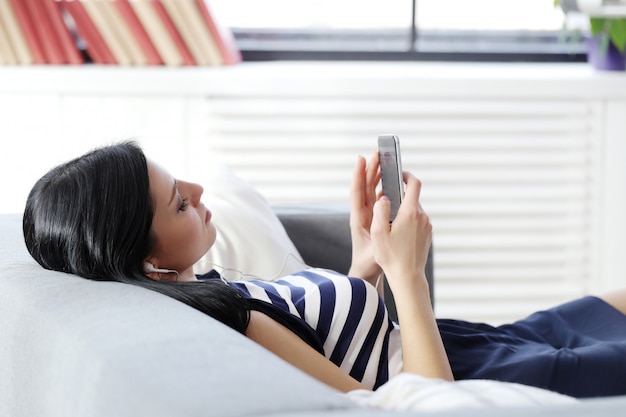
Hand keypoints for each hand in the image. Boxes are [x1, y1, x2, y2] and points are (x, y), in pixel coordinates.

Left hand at [348, 152, 382, 285]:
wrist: (367, 273)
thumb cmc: (369, 262)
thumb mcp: (375, 247)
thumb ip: (378, 228)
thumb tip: (382, 205)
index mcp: (359, 218)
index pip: (358, 192)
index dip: (359, 174)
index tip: (361, 158)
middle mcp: (362, 213)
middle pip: (366, 186)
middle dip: (370, 169)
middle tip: (377, 153)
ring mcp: (369, 215)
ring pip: (372, 190)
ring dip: (377, 175)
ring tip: (383, 160)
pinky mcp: (377, 218)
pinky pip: (380, 198)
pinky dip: (384, 187)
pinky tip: (390, 180)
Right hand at [370, 172, 431, 291]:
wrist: (408, 277)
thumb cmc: (391, 256)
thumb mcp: (378, 232)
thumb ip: (380, 210)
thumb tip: (384, 198)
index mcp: (410, 213)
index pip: (414, 184)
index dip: (407, 175)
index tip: (399, 174)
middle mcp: (422, 217)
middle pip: (412, 198)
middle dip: (399, 198)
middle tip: (385, 204)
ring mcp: (427, 226)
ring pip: (414, 211)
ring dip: (403, 212)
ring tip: (389, 224)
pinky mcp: (427, 235)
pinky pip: (417, 222)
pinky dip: (408, 222)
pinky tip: (397, 235)